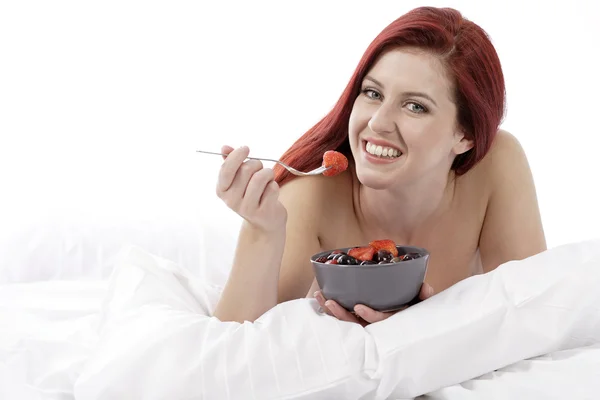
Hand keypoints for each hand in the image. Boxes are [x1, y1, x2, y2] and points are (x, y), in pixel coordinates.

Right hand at [216, 145, 286, 232]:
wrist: (265, 221)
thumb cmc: (251, 194)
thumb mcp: (239, 179)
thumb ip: (231, 163)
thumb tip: (224, 147)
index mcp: (222, 190)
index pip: (226, 169)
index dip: (236, 156)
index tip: (246, 148)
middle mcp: (231, 201)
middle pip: (246, 170)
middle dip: (257, 164)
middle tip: (260, 169)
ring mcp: (247, 208)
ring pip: (260, 177)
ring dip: (268, 173)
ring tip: (268, 178)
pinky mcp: (263, 213)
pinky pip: (272, 188)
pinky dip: (274, 185)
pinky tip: (271, 192)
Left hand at [314, 283, 434, 326]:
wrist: (412, 318)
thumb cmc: (415, 308)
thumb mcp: (423, 303)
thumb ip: (425, 296)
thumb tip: (425, 287)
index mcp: (392, 321)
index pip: (380, 321)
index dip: (370, 315)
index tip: (359, 307)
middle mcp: (377, 325)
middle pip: (357, 324)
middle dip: (341, 314)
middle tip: (330, 303)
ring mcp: (366, 323)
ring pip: (347, 321)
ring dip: (333, 311)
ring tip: (321, 298)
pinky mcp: (358, 319)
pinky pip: (343, 316)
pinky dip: (331, 309)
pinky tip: (321, 298)